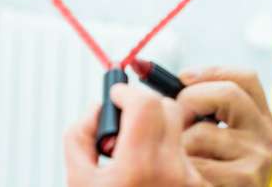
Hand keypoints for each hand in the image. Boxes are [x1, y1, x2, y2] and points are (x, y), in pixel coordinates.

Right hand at [64, 83, 207, 186]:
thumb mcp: (77, 181)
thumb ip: (81, 136)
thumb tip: (100, 108)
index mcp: (140, 167)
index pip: (146, 103)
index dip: (127, 92)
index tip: (116, 96)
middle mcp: (174, 172)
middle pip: (168, 110)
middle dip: (145, 107)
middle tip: (126, 122)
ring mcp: (193, 182)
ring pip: (182, 131)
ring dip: (160, 130)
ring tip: (140, 153)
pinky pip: (191, 155)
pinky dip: (172, 154)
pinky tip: (155, 174)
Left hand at [177, 67, 271, 186]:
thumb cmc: (212, 172)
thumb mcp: (218, 137)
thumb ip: (202, 110)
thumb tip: (154, 83)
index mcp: (261, 120)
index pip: (246, 78)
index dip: (211, 72)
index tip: (183, 77)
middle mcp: (267, 137)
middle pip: (228, 94)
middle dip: (189, 100)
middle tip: (173, 119)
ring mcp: (257, 161)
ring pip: (204, 131)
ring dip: (180, 142)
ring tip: (181, 159)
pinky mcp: (244, 182)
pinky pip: (196, 163)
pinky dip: (183, 167)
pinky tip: (186, 177)